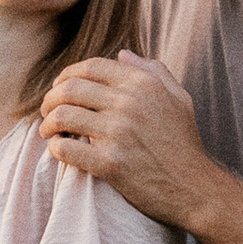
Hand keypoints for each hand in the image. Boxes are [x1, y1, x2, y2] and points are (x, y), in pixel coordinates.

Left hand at [39, 50, 222, 230]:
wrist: (195, 189)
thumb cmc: (185, 144)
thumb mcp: (178, 98)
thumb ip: (153, 71)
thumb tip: (123, 55)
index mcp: (143, 83)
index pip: (90, 67)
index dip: (66, 75)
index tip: (59, 88)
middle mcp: (129, 103)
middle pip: (69, 89)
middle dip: (50, 99)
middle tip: (47, 111)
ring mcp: (118, 133)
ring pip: (62, 116)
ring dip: (48, 123)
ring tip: (47, 131)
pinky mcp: (109, 163)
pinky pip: (65, 148)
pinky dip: (55, 148)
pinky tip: (59, 150)